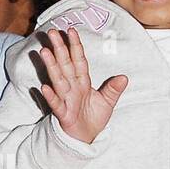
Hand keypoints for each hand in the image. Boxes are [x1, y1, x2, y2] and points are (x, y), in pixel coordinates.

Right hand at [38, 27, 126, 144]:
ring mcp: (66, 100)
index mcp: (82, 82)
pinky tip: (45, 87)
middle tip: (52, 32)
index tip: (71, 30)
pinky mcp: (63, 114)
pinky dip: (50, 96)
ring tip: (45, 52)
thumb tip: (124, 77)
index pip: (78, 61)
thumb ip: (114, 89)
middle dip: (59, 49)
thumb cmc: (93, 118)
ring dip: (51, 66)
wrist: (86, 138)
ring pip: (58, 80)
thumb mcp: (107, 102)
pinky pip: (56, 104)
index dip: (75, 46)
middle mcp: (72, 88)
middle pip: (65, 65)